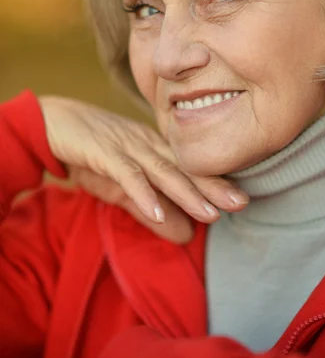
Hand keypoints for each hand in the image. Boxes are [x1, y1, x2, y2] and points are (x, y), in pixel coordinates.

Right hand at [39, 96, 248, 242]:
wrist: (50, 123)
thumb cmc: (89, 153)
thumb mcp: (121, 187)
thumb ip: (149, 210)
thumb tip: (185, 235)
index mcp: (153, 148)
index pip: (188, 168)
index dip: (215, 183)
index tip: (241, 200)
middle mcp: (146, 144)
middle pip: (183, 168)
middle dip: (213, 186)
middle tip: (241, 203)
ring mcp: (126, 146)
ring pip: (161, 170)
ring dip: (186, 193)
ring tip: (210, 213)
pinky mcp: (102, 152)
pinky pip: (126, 175)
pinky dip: (142, 194)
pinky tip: (157, 213)